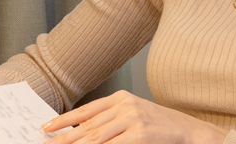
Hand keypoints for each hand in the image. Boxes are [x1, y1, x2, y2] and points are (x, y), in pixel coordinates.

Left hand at [41, 90, 227, 143]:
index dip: (64, 119)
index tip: (47, 127)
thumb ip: (110, 119)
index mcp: (121, 98)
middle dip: (65, 137)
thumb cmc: (160, 125)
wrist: (189, 130)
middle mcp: (125, 106)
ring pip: (96, 137)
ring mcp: (132, 120)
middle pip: (88, 125)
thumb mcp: (134, 114)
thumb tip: (82, 130)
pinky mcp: (140, 135)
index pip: (86, 110)